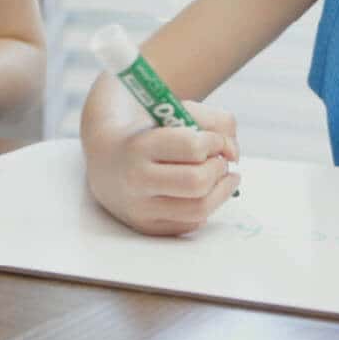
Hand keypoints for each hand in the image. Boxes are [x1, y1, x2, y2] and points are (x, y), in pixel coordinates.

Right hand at [87, 101, 240, 236]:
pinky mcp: (148, 228)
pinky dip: (205, 207)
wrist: (104, 158)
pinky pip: (191, 224)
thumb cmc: (147, 131)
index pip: (192, 147)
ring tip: (221, 177)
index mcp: (138, 146)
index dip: (214, 142)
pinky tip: (202, 192)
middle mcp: (136, 181)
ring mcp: (140, 209)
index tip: (215, 140)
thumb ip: (214, 122)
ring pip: (199, 210)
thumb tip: (234, 155)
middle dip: (218, 169)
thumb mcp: (173, 111)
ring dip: (221, 191)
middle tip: (220, 161)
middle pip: (198, 182)